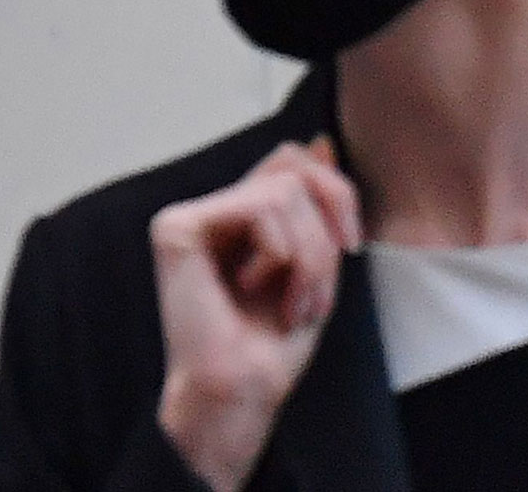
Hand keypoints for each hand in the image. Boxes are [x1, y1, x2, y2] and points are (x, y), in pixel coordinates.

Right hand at [152, 137, 362, 491]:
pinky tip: (252, 288)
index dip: (338, 194)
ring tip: (290, 300)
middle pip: (294, 165)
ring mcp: (190, 215)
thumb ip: (318, 200)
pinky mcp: (176, 227)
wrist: (245, 387)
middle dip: (325, 226)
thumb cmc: (276, 339)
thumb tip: (320, 141)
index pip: (300, 161)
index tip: (351, 246)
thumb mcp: (319, 257)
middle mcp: (213, 208)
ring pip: (285, 189)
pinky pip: (258, 206)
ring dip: (308, 253)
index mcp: (244, 214)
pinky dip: (279, 252)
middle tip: (317, 286)